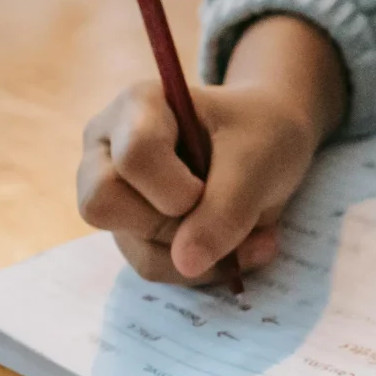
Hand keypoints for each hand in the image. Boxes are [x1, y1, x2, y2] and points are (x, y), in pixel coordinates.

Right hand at [77, 78, 317, 283]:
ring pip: (135, 249)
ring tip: (251, 237)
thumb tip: (185, 263)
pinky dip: (204, 268)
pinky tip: (239, 247)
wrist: (272, 143)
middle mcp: (110, 148)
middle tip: (223, 212)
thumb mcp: (261, 159)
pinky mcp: (133, 229)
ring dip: (202, 257)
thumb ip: (226, 207)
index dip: (178, 188)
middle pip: (103, 205)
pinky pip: (156, 266)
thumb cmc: (262, 133)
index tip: (216, 184)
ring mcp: (117, 193)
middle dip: (174, 225)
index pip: (133, 157)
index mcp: (137, 107)